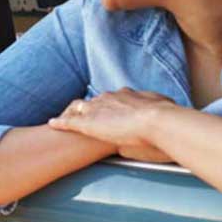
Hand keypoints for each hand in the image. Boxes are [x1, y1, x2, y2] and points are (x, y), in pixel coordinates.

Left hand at [48, 88, 176, 159]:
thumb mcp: (165, 115)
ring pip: (79, 108)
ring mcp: (98, 110)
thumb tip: (161, 122)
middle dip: (91, 109)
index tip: (112, 112)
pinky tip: (53, 124)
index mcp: (129, 97)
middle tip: (88, 117)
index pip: (115, 99)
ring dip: (72, 113)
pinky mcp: (88, 123)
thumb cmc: (168, 124)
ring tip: (64, 120)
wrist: (158, 122)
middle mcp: (110, 99)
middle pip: (95, 101)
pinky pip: (70, 121)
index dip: (112, 106)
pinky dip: (61, 122)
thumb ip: (159, 117)